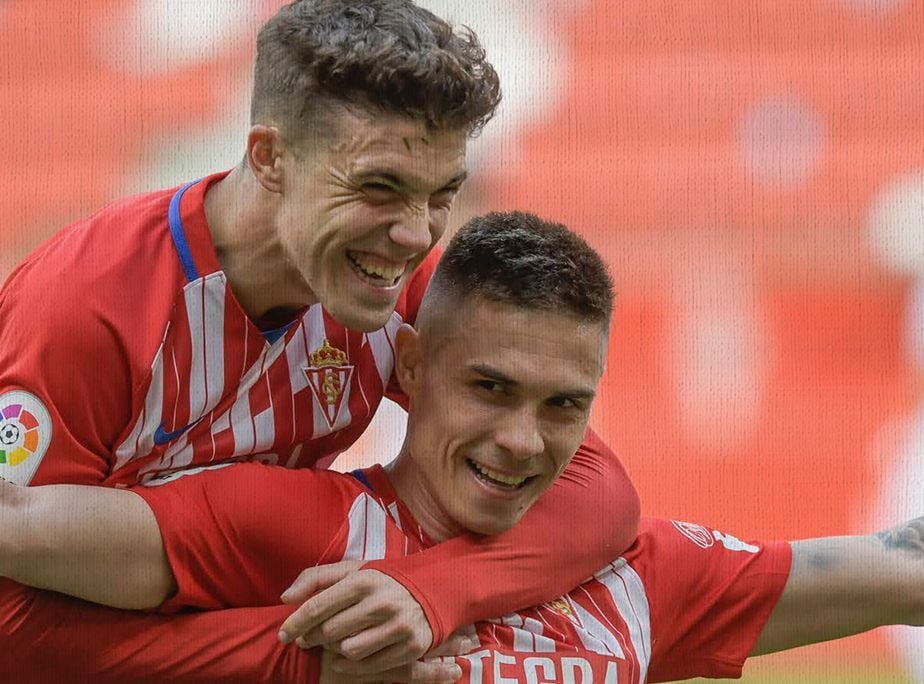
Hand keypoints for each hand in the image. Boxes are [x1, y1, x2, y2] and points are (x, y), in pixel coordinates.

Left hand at [279, 561, 463, 677]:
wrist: (437, 587)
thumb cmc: (386, 579)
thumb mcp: (354, 570)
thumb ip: (317, 577)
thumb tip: (285, 597)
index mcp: (364, 580)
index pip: (318, 606)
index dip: (295, 623)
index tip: (283, 634)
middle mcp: (381, 603)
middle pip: (330, 632)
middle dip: (312, 638)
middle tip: (308, 639)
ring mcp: (398, 626)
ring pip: (348, 651)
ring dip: (334, 651)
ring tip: (333, 643)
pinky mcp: (411, 646)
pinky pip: (370, 666)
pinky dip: (351, 666)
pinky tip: (345, 659)